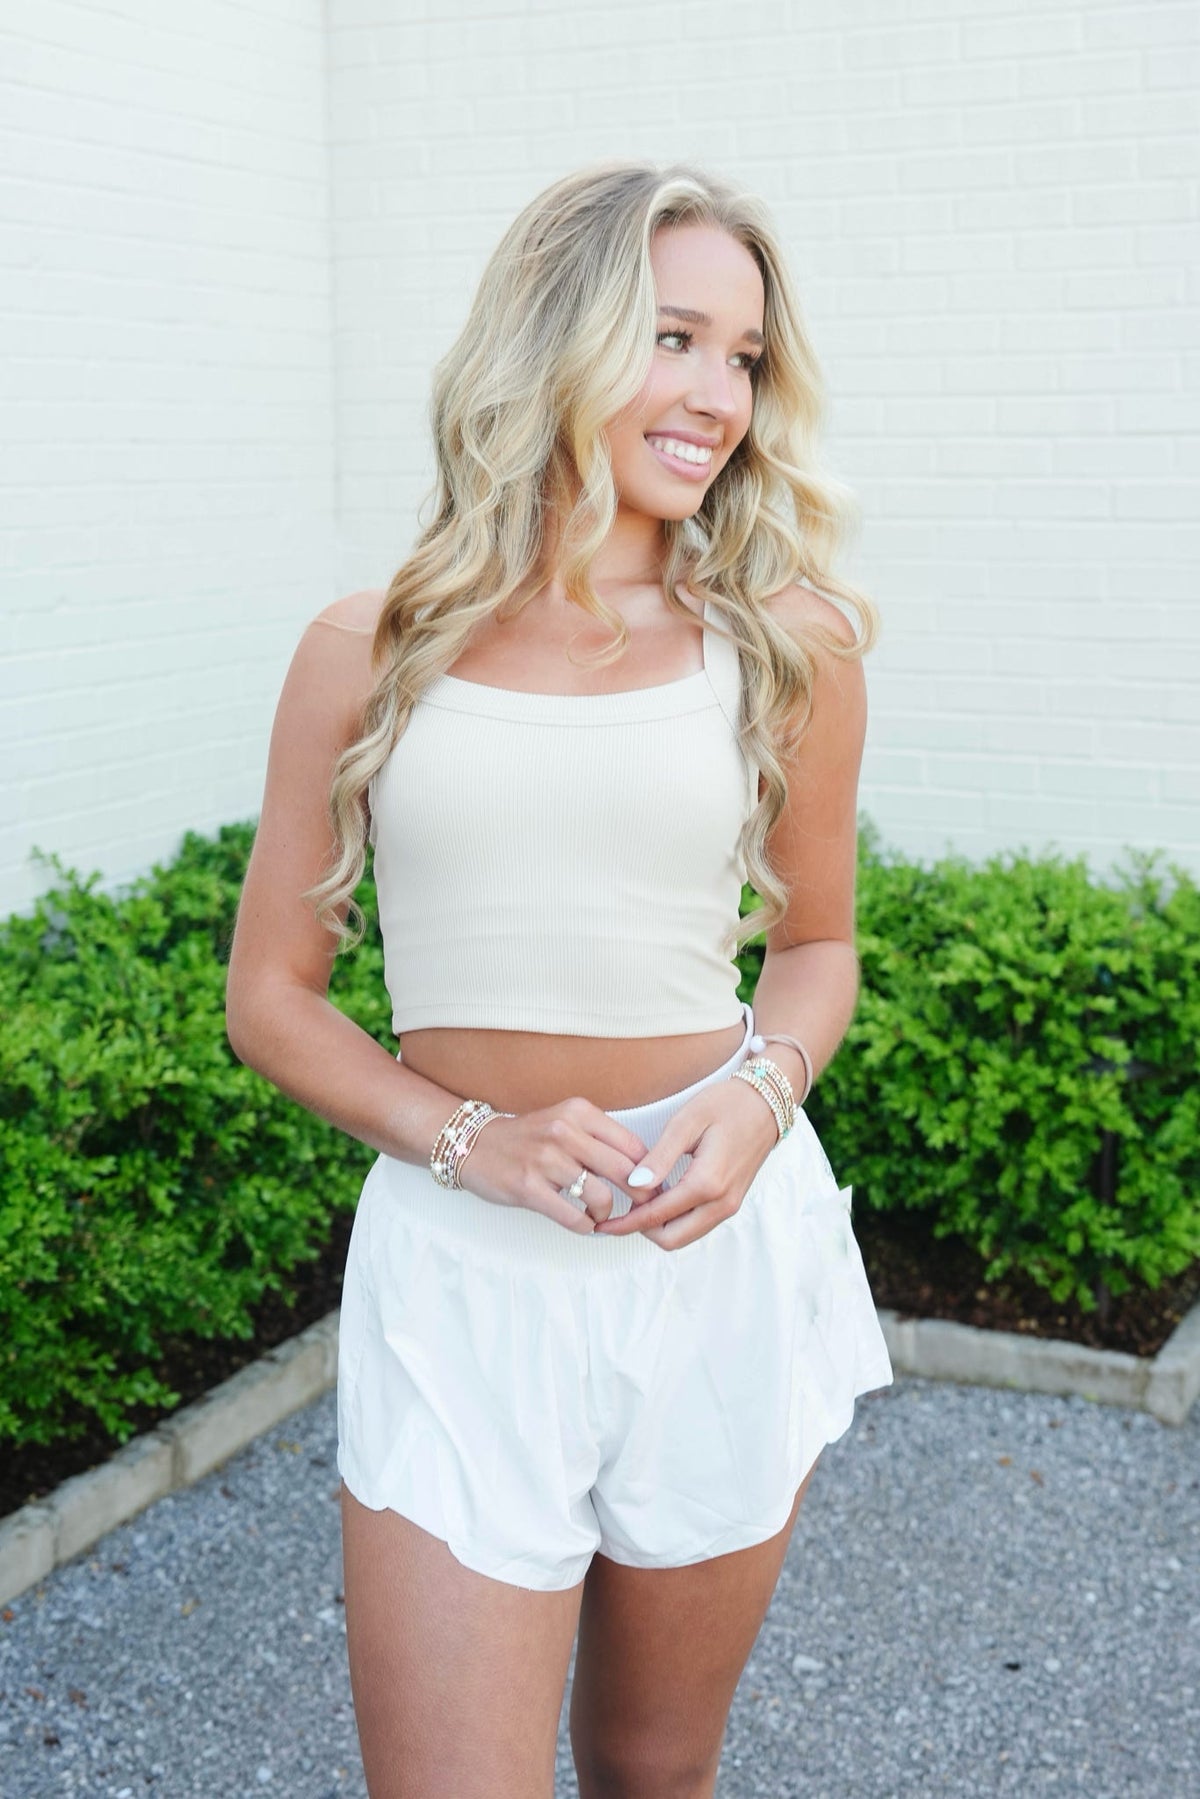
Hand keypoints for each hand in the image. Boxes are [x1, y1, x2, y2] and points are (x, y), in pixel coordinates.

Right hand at [458, 1098, 648, 1234]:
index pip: (633, 1145)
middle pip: (625, 1171)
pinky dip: (584, 1226)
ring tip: (598, 1215)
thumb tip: (644, 1171)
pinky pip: (573, 1217)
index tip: (653, 1188)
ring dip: (605, 1214)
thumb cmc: (528, 1138)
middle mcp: (564, 1132)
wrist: (474, 1145)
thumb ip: (600, 1141)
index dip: (650, 1173)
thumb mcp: (565, 1123)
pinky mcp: (527, 1187)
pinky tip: (582, 1223)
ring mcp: (544, 1159)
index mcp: (579, 1112)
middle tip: (642, 1210)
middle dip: (641, 1197)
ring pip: (601, 1197)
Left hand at [594, 1076, 779, 1250]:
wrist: (767, 1103)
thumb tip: (634, 1185)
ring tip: (635, 1203)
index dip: (626, 1223)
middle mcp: (721, 1203)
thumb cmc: (727, 1104)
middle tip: (617, 1212)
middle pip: (671, 1239)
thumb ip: (660, 1156)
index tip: (602, 1224)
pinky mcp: (731, 1203)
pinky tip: (659, 1198)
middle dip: (640, 1230)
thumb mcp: (687, 1121)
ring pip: (685, 1236)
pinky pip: (697, 1225)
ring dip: (658, 1227)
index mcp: (707, 1183)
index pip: (657, 1216)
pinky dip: (675, 1220)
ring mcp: (729, 1206)